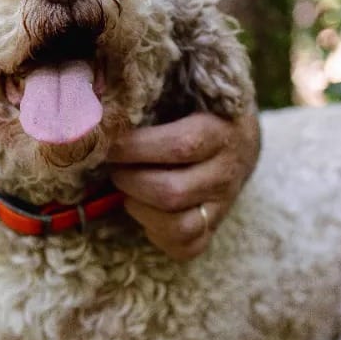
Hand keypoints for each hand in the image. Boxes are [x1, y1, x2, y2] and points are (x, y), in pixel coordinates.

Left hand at [108, 110, 260, 260]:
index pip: (180, 146)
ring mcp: (222, 206)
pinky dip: (157, 234)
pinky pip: (186, 247)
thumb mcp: (186, 92)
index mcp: (219, 132)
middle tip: (113, 167)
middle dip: (129, 180)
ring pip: (179, 226)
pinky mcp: (214, 229)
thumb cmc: (196, 110)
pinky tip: (146, 210)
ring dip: (140, 209)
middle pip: (172, 192)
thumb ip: (152, 95)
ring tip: (127, 189)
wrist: (239, 139)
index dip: (135, 147)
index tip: (108, 142)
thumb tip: (100, 100)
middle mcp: (225, 173)